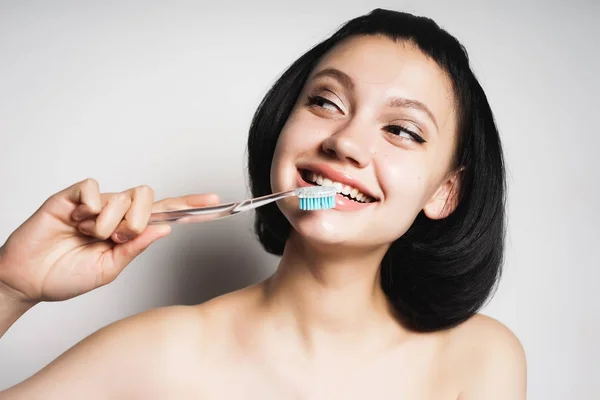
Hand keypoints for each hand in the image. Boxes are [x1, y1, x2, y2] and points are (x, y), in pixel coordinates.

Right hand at [0, 178, 219, 303]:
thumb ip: (136, 248)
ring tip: (90, 235)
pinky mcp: (71, 197)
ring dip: (110, 223)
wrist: (28, 281)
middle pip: (149, 197)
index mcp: (129, 230)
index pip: (165, 213)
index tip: (215, 201)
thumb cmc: (67, 276)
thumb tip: (165, 230)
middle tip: (117, 238)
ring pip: (123, 196)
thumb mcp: (109, 269)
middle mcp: (116, 212)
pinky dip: (91, 206)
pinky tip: (79, 219)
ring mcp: (96, 203)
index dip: (189, 206)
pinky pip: (94, 187)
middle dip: (140, 220)